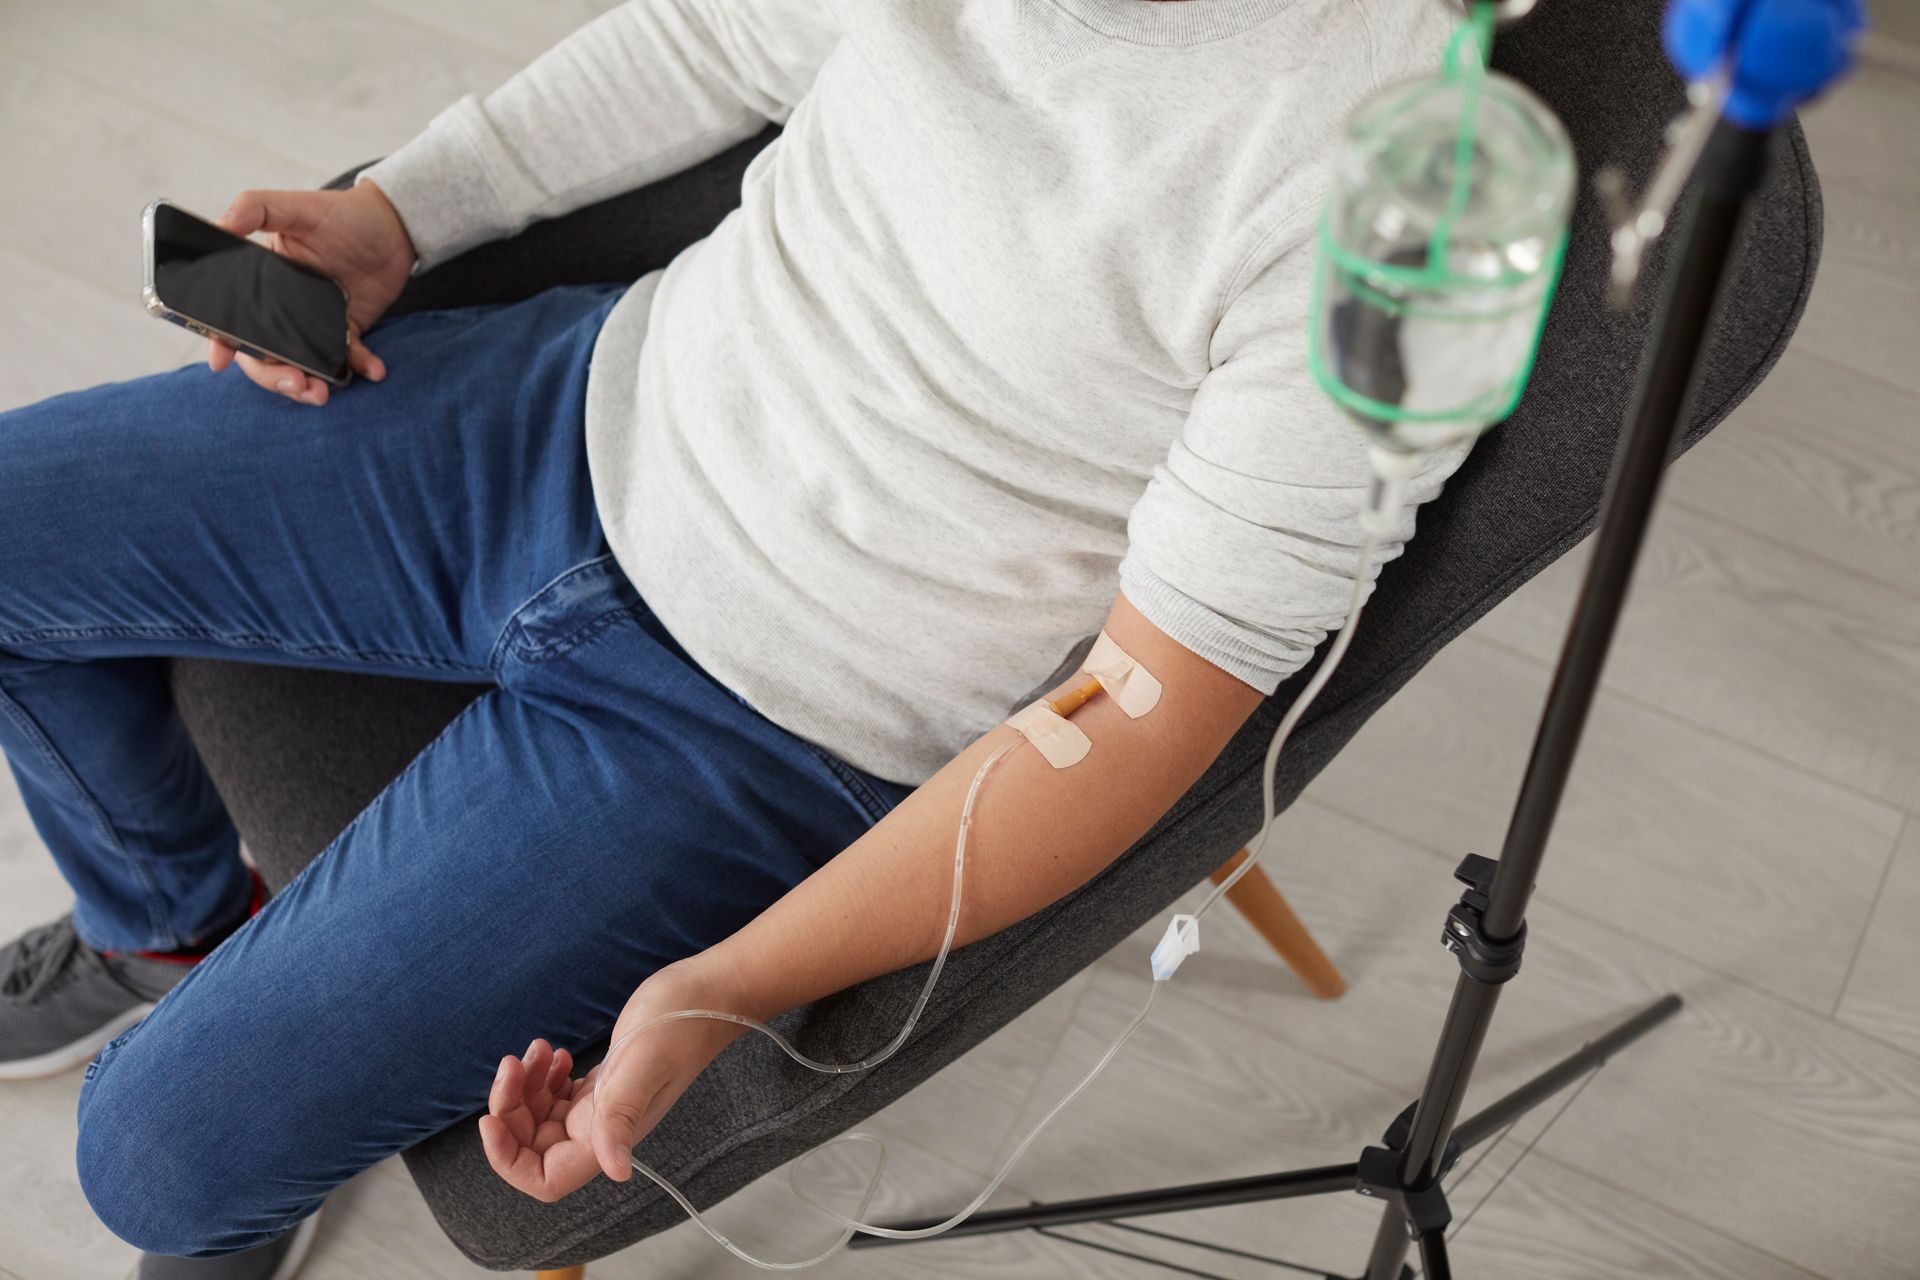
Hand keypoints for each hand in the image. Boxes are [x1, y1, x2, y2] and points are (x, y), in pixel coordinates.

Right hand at [205, 179, 414, 405]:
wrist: (394, 227)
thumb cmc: (342, 213)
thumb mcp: (297, 205)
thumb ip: (256, 207)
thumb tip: (220, 223)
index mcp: (258, 282)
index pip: (233, 319)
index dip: (223, 342)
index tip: (220, 362)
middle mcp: (281, 308)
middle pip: (264, 355)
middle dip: (274, 377)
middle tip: (295, 383)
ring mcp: (314, 324)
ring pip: (301, 365)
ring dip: (308, 386)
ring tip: (322, 394)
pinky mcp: (346, 331)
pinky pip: (348, 359)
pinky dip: (359, 368)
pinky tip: (373, 370)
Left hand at [479, 959, 752, 1202]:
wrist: (708, 992)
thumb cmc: (681, 1023)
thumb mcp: (642, 1064)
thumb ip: (621, 1117)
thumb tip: (617, 1172)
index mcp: (607, 1136)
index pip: (544, 1177)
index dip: (509, 1160)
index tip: (490, 1119)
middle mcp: (601, 1130)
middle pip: (532, 1144)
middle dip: (511, 1108)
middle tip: (514, 1061)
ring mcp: (602, 1108)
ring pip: (541, 1117)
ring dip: (525, 1087)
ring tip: (540, 1049)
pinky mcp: (603, 1085)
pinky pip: (556, 1097)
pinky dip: (543, 1077)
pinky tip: (556, 1053)